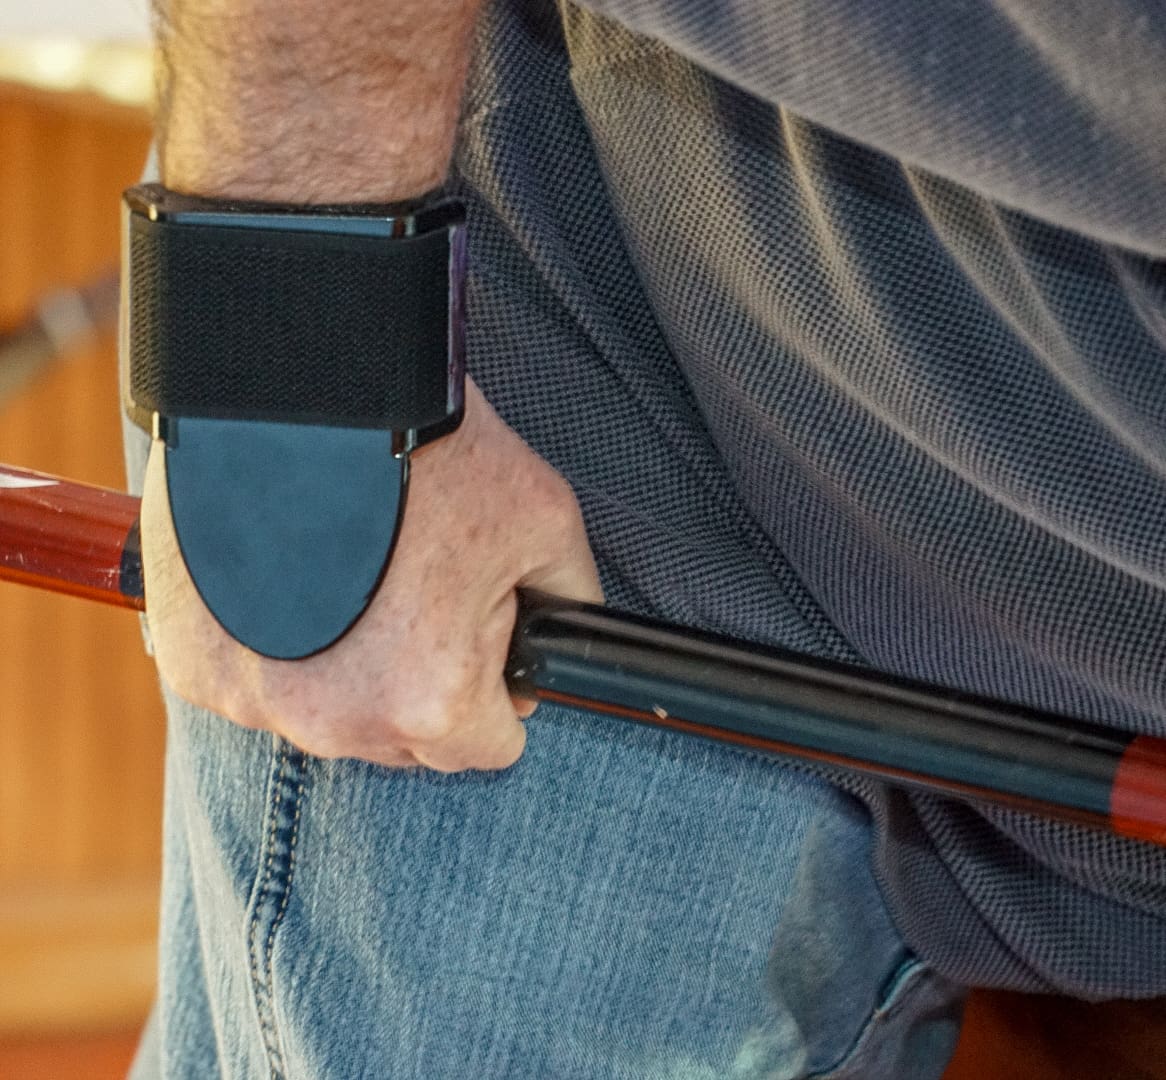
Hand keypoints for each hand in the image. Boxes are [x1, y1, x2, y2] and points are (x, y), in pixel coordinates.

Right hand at [140, 378, 602, 770]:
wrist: (308, 387)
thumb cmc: (428, 449)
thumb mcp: (544, 518)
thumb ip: (570, 600)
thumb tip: (564, 645)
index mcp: (431, 704)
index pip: (490, 745)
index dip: (498, 686)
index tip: (481, 635)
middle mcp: (337, 724)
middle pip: (407, 738)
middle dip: (423, 679)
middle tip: (416, 589)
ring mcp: (254, 701)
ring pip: (330, 714)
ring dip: (347, 670)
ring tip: (354, 576)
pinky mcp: (195, 668)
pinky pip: (258, 684)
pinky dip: (276, 648)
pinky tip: (293, 579)